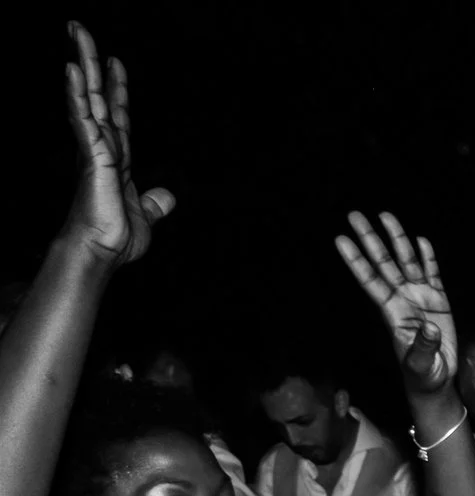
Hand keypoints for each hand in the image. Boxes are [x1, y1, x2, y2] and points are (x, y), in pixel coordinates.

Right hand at [60, 24, 174, 268]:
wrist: (102, 252)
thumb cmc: (115, 238)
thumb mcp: (145, 216)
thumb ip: (154, 204)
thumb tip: (167, 197)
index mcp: (116, 157)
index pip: (117, 114)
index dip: (117, 88)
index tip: (115, 62)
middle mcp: (103, 147)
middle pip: (97, 95)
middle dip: (91, 61)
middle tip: (80, 28)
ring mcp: (94, 148)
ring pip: (88, 97)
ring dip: (82, 64)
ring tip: (76, 32)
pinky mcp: (91, 155)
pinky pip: (83, 118)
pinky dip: (78, 94)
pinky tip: (71, 70)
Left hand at [335, 211, 458, 394]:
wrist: (436, 379)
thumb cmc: (421, 374)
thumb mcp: (419, 365)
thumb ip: (422, 347)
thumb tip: (430, 327)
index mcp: (391, 312)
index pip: (370, 280)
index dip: (356, 260)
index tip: (341, 239)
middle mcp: (402, 299)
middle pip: (383, 263)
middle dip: (370, 239)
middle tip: (354, 215)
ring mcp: (420, 297)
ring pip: (406, 262)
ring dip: (397, 239)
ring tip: (386, 216)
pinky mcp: (439, 301)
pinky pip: (433, 274)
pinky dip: (428, 258)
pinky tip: (421, 240)